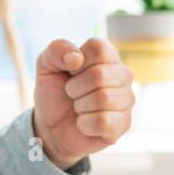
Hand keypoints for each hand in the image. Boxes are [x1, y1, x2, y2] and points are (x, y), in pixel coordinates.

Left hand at [31, 38, 134, 169]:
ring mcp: (127, 99)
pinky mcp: (124, 123)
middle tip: (72, 93)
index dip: (75, 62)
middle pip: (99, 75)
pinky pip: (103, 121)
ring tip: (78, 107)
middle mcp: (123, 74)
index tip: (70, 72)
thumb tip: (76, 58)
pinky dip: (84, 124)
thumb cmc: (54, 92)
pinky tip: (85, 123)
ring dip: (79, 106)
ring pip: (103, 98)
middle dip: (74, 87)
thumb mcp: (46, 65)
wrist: (52, 127)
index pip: (98, 48)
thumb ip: (57, 50)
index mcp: (107, 55)